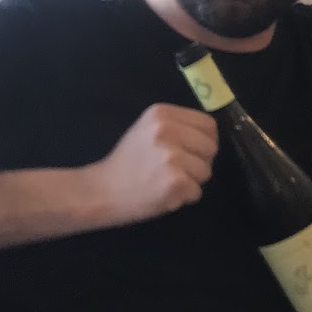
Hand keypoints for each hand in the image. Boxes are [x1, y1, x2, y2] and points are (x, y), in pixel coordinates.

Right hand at [86, 104, 216, 225]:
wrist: (100, 191)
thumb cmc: (127, 163)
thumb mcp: (148, 130)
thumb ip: (177, 128)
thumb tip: (210, 136)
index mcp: (162, 114)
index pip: (208, 124)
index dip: (205, 141)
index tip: (192, 152)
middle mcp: (167, 130)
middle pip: (211, 147)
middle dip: (200, 162)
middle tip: (176, 170)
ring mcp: (171, 156)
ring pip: (206, 171)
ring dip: (191, 181)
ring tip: (166, 181)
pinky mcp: (174, 181)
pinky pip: (197, 191)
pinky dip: (184, 197)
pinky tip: (164, 194)